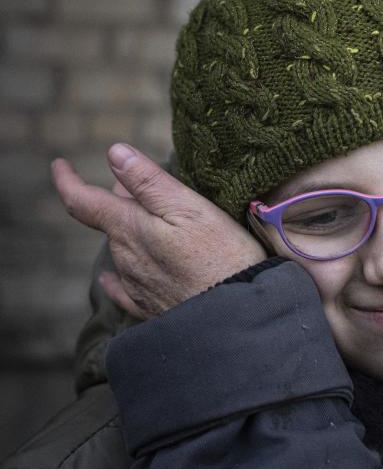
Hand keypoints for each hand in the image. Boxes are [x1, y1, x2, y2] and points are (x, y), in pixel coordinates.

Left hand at [52, 143, 267, 318]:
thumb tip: (114, 153)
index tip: (60, 164)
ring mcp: (136, 285)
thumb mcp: (189, 208)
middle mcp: (124, 258)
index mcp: (128, 229)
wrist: (235, 315)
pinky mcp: (151, 308)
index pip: (82, 201)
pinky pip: (124, 288)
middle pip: (109, 223)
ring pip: (122, 250)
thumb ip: (149, 181)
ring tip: (151, 222)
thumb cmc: (221, 255)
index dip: (67, 180)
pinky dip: (118, 276)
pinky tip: (112, 280)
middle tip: (132, 185)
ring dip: (130, 231)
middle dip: (117, 202)